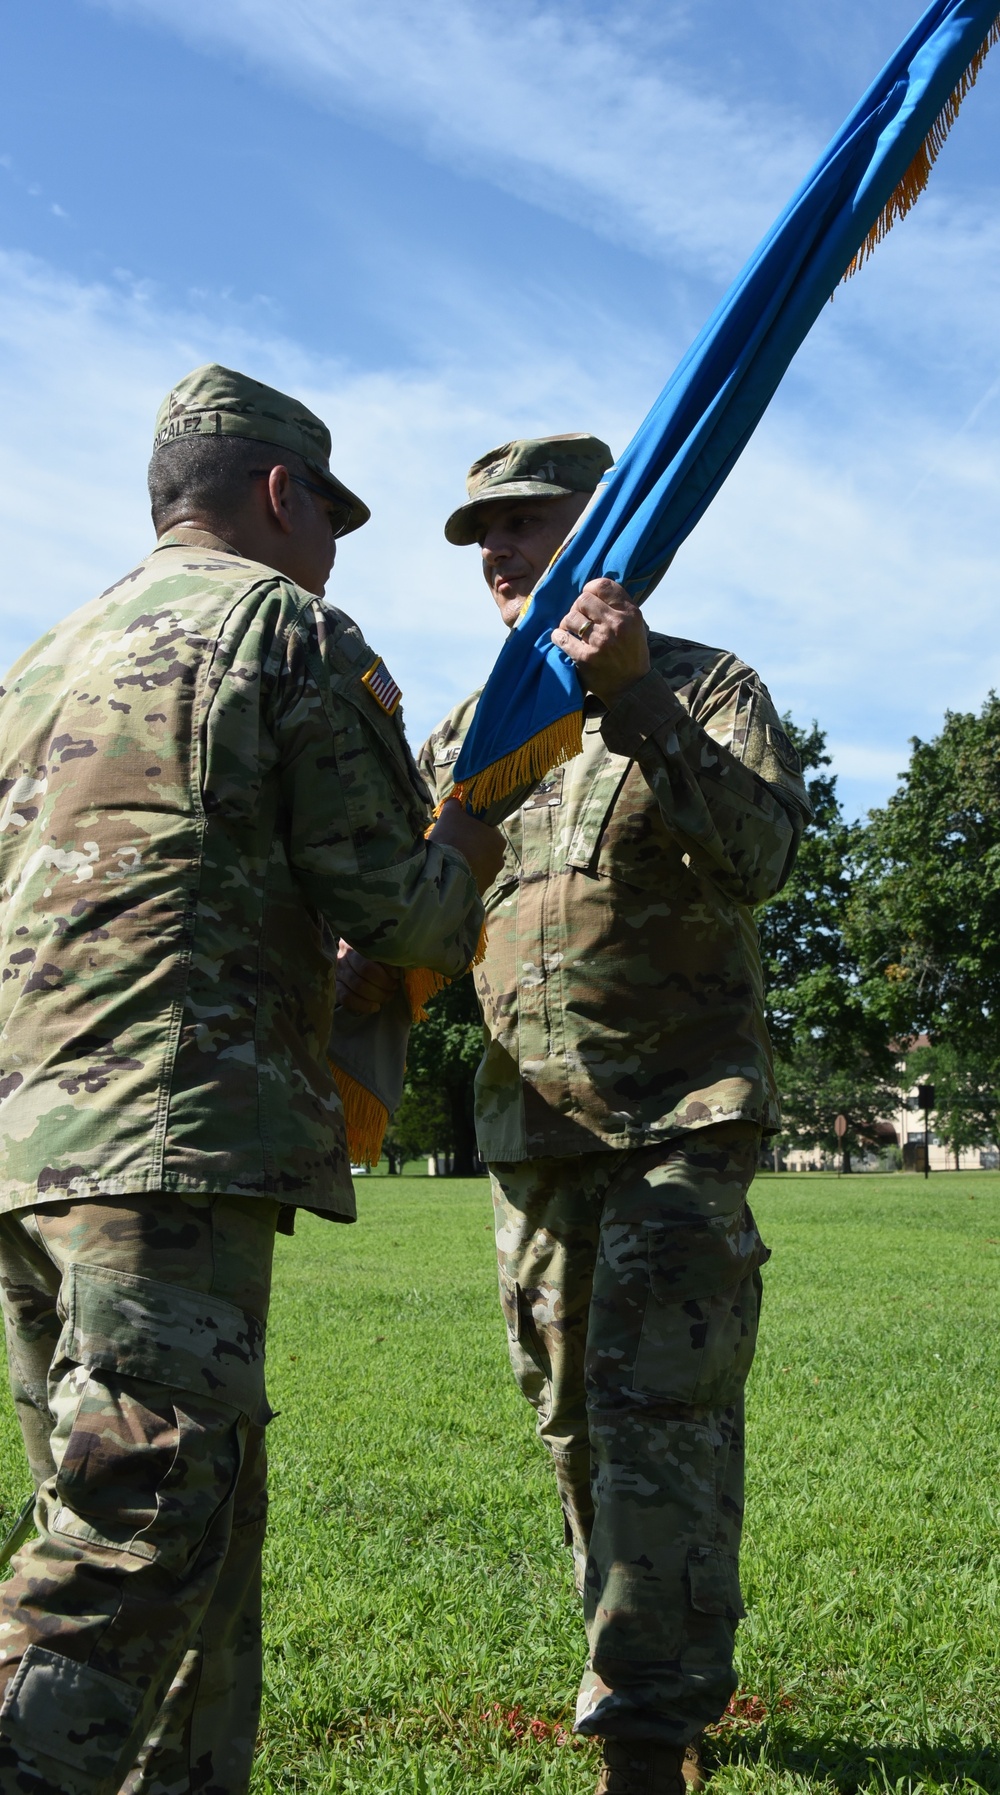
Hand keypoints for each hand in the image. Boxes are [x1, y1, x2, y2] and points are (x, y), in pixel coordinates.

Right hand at [336, 941, 399, 1014]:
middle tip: (394, 988)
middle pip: (365, 970)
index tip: (398, 975)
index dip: (388, 967)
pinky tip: (375, 1007)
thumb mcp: (384, 952)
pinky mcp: (335, 986)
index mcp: (359, 941)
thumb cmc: (378, 959)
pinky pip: (347, 998)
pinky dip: (363, 1005)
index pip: (373, 953)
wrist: (358, 966)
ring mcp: (338, 971)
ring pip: (357, 986)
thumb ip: (393, 955)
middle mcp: (344, 953)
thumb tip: (408, 964)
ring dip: (377, 995)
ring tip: (388, 996)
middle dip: (384, 983)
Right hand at [429, 798, 504, 892]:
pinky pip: (472, 882)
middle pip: (483, 850)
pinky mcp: (481, 892)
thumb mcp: (450, 814)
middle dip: (471, 849)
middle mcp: (499, 859)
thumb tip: (456, 801)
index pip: (486, 831)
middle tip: (453, 847)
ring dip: (468, 864)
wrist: (445, 873)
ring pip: (479, 867)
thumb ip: (455, 805)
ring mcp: (491, 878)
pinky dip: (464, 878)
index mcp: (498, 839)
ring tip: (450, 863)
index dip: (471, 830)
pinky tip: (451, 875)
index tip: (458, 832)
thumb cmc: (451, 838)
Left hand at [551, 577, 649, 706]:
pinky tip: (561, 638)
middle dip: (577, 608)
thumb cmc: (632, 654)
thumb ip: (618, 607)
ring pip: (571, 617)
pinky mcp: (585, 657)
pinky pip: (562, 638)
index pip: (603, 585)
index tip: (587, 599)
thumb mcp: (635, 625)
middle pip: (583, 599)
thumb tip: (592, 591)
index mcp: (630, 613)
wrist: (631, 687)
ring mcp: (600, 641)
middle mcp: (616, 624)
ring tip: (571, 630)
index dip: (590, 589)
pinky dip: (558, 637)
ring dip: (567, 623)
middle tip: (578, 618)